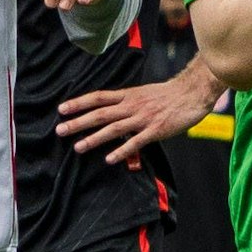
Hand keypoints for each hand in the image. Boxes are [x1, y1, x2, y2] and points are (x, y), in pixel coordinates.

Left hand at [58, 77, 218, 165]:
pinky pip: (136, 142)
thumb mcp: (143, 93)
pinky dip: (121, 151)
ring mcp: (143, 118)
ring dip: (94, 138)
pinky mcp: (155, 130)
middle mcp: (131, 105)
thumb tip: (110, 109)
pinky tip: (109, 159)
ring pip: (114, 129)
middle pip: (100, 114)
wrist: (192, 93)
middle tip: (60, 130)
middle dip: (78, 122)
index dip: (79, 103)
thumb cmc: (168, 94)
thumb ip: (126, 102)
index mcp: (128, 95)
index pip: (98, 98)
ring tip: (78, 147)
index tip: (62, 109)